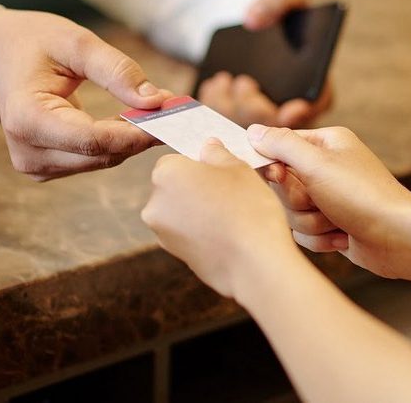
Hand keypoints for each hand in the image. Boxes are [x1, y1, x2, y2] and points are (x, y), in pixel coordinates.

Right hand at [0, 8, 170, 180]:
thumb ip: (117, 71)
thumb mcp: (76, 43)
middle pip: (102, 155)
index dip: (138, 133)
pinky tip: (129, 120)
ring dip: (130, 138)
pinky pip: (93, 159)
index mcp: (28, 119)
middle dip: (141, 134)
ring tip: (155, 110)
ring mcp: (36, 165)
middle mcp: (28, 151)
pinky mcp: (46, 168)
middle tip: (177, 110)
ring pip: (102, 161)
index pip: (94, 140)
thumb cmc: (33, 42)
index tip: (174, 117)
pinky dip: (116, 142)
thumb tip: (157, 101)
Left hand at [139, 140, 297, 297]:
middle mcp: (155, 203)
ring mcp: (163, 233)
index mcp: (166, 174)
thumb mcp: (238, 168)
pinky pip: (187, 234)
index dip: (199, 165)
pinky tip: (227, 235)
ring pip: (180, 211)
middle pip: (175, 187)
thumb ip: (217, 153)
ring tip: (232, 216)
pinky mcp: (176, 255)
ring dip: (199, 210)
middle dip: (196, 188)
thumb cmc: (248, 209)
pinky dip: (202, 232)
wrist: (255, 263)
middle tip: (229, 193)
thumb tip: (208, 147)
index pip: (176, 160)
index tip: (221, 173)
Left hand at [197, 0, 332, 127]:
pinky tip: (212, 86)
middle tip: (242, 82)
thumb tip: (253, 19)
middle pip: (275, 123)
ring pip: (244, 125)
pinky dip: (215, 106)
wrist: (250, 18)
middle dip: (255, 108)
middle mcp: (291, 101)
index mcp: (314, 76)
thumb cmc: (276, 6)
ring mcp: (263, 110)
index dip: (309, 111)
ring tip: (221, 81)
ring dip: (230, 107)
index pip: (318, 103)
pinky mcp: (238, 111)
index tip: (293, 108)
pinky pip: (224, 119)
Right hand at [248, 125, 410, 278]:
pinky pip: (304, 233)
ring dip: (311, 222)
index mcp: (326, 143)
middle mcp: (327, 168)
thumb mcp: (316, 164)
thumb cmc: (362, 196)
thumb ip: (281, 145)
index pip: (279, 147)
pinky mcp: (332, 225)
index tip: (277, 177)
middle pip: (282, 185)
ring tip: (336, 221)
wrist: (399, 239)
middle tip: (318, 200)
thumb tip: (252, 131)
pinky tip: (343, 237)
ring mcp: (330, 198)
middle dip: (298, 201)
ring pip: (291, 212)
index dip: (274, 167)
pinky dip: (321, 238)